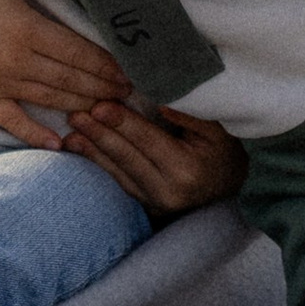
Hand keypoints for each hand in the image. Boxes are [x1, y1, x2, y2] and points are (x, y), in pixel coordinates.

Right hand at [0, 0, 127, 147]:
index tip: (131, 71)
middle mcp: (16, 61)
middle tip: (131, 95)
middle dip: (104, 88)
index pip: (77, 52)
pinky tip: (57, 145)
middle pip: (71, 79)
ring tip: (109, 112)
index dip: (106, 64)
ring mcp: (0, 83)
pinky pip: (13, 121)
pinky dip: (36, 135)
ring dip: (83, 107)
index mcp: (25, 29)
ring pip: (51, 99)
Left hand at [60, 101, 246, 217]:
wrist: (233, 186)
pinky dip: (100, 164)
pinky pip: (119, 181)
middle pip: (127, 158)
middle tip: (75, 114)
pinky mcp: (147, 205)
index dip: (123, 123)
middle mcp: (169, 191)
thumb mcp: (217, 129)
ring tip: (71, 131)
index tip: (100, 105)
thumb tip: (158, 100)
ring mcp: (156, 202)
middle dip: (99, 135)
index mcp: (186, 170)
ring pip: (118, 172)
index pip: (147, 141)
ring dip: (92, 150)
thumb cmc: (224, 150)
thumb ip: (189, 114)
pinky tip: (82, 148)